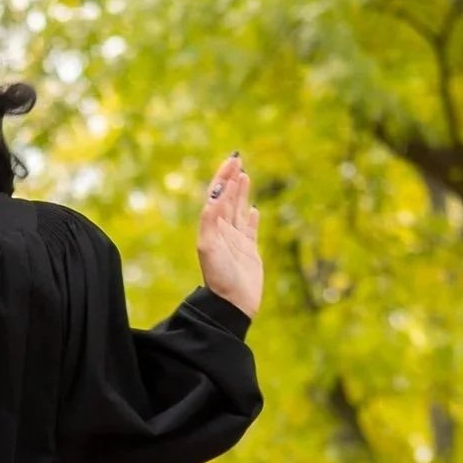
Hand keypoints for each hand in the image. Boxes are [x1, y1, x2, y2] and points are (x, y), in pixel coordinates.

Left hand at [196, 153, 262, 318]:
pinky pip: (250, 229)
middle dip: (231, 179)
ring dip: (240, 193)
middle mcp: (222, 231)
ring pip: (238, 210)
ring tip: (244, 176)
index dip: (222, 178)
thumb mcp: (209, 247)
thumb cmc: (219, 277)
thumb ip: (209, 222)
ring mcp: (236, 241)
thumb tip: (212, 198)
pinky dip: (251, 218)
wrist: (232, 303)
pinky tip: (253, 209)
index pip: (216, 196)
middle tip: (237, 159)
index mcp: (211, 228)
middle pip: (226, 199)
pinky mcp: (249, 251)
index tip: (231, 161)